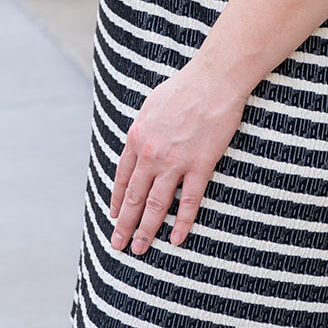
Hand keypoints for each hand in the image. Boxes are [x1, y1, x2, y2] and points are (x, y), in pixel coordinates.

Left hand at [108, 59, 246, 254]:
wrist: (214, 79)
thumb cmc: (185, 86)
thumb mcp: (152, 105)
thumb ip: (144, 129)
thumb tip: (140, 144)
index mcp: (137, 138)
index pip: (123, 178)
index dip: (118, 201)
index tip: (114, 217)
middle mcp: (151, 154)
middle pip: (134, 197)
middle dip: (125, 224)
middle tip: (118, 244)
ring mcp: (175, 162)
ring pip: (157, 204)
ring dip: (146, 229)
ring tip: (140, 248)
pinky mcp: (200, 165)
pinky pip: (189, 201)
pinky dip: (183, 222)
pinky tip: (176, 239)